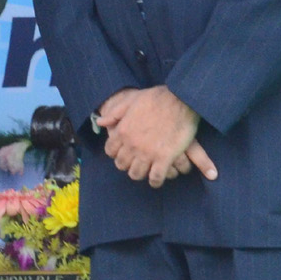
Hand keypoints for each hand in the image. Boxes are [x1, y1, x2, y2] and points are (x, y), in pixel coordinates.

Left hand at [93, 86, 217, 186]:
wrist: (180, 99)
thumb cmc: (156, 98)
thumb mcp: (131, 102)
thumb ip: (115, 114)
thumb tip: (100, 122)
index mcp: (123, 131)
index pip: (111, 151)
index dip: (116, 153)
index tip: (122, 153)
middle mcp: (132, 144)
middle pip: (122, 164)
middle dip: (127, 164)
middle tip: (134, 163)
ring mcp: (148, 153)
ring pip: (136, 174)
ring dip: (140, 173)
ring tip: (145, 171)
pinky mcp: (164, 158)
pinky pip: (155, 178)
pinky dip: (155, 181)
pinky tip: (157, 178)